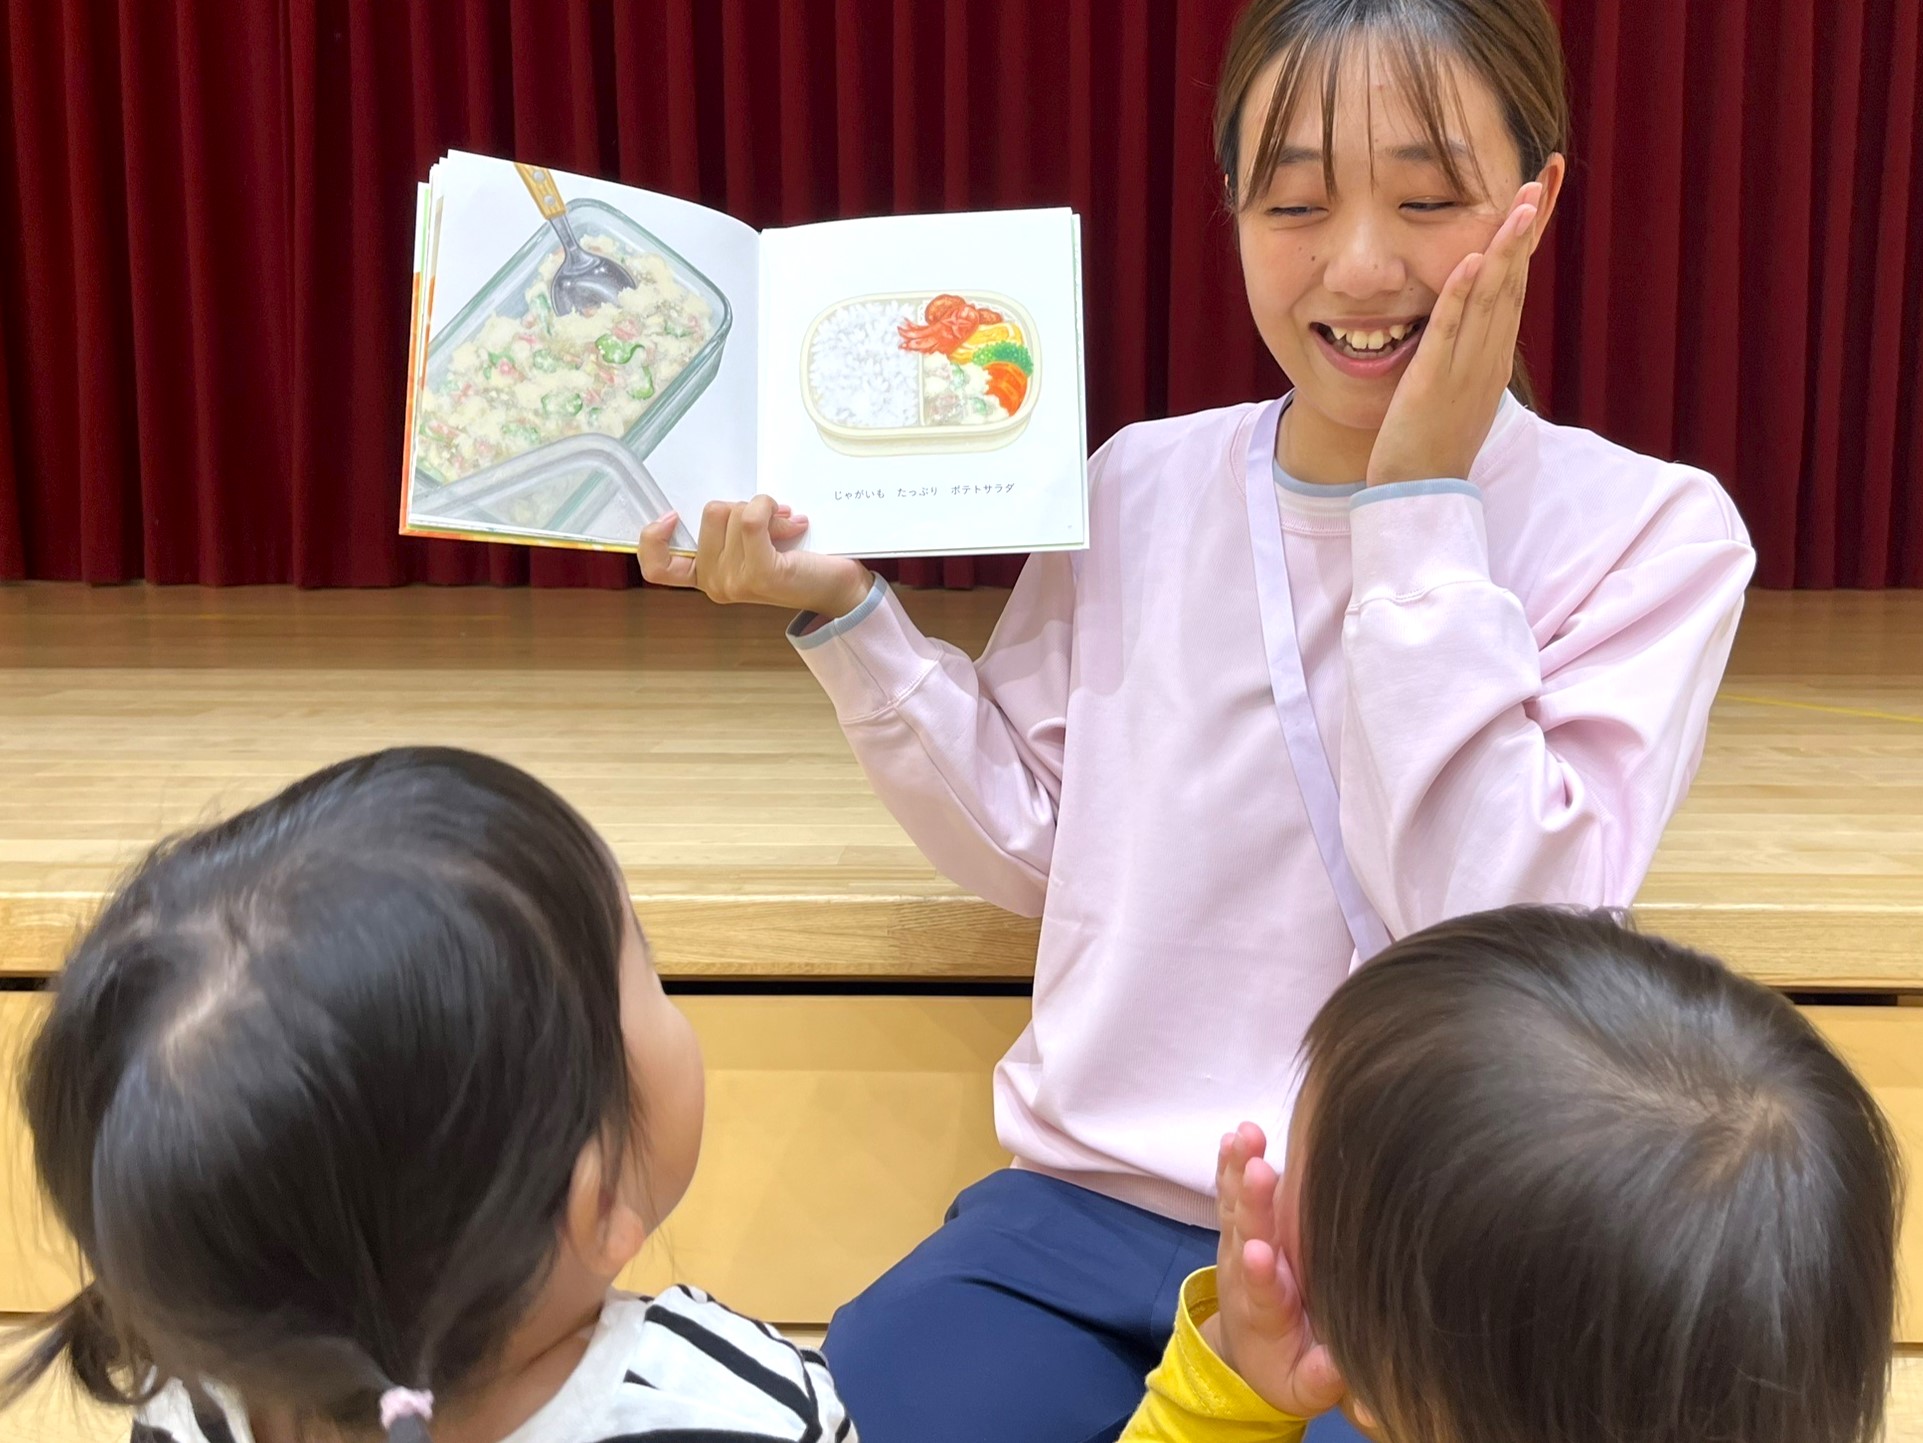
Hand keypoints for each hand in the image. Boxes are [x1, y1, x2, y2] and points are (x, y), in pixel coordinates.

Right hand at [638, 496, 873, 617]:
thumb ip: (729, 531)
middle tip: (770, 525)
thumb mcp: (751, 547)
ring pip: (733, 512)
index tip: (670, 516)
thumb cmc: (796, 562)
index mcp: (707, 578)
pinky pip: (752, 519)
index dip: (652, 539)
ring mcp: (736, 582)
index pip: (658, 568)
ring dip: (765, 509)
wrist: (837, 588)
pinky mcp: (761, 574)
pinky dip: (770, 508)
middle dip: (743, 507)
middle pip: (710, 514)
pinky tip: (791, 521)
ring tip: (786, 528)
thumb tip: (725, 501)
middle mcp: (716, 585)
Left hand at [1203, 1123, 1345, 1418]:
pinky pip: (1230, 1193)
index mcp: (1266, 1315)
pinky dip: (1229, 1163)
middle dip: (1253, 1203)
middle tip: (1258, 1170)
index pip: (1262, 1293)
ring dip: (1239, 1169)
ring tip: (1244, 1135)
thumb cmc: (1287, 1367)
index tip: (1260, 1252)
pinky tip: (1234, 1134)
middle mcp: (1248, 1273)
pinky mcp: (1238, 1229)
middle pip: (1248, 1235)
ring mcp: (1239, 1247)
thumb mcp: (1304, 1387)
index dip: (1261, 1274)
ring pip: (1237, 1205)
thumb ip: (1320, 1377)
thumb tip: (1337, 1366)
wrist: (1246, 1354)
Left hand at [1366, 181, 1543, 487]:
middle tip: (1541, 177)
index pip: (1515, 287)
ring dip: (1504, 249)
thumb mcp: (1456, 391)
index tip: (1537, 194)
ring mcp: (1465, 371)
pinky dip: (1460, 297)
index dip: (1526, 240)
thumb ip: (1463, 354)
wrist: (1420, 498)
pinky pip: (1450, 334)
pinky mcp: (1433, 385)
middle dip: (1526, 229)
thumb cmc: (1431, 445)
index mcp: (1493, 357)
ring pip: (1492, 301)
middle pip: (1514, 283)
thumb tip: (1468, 323)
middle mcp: (1488, 359)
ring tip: (1519, 202)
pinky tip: (1469, 261)